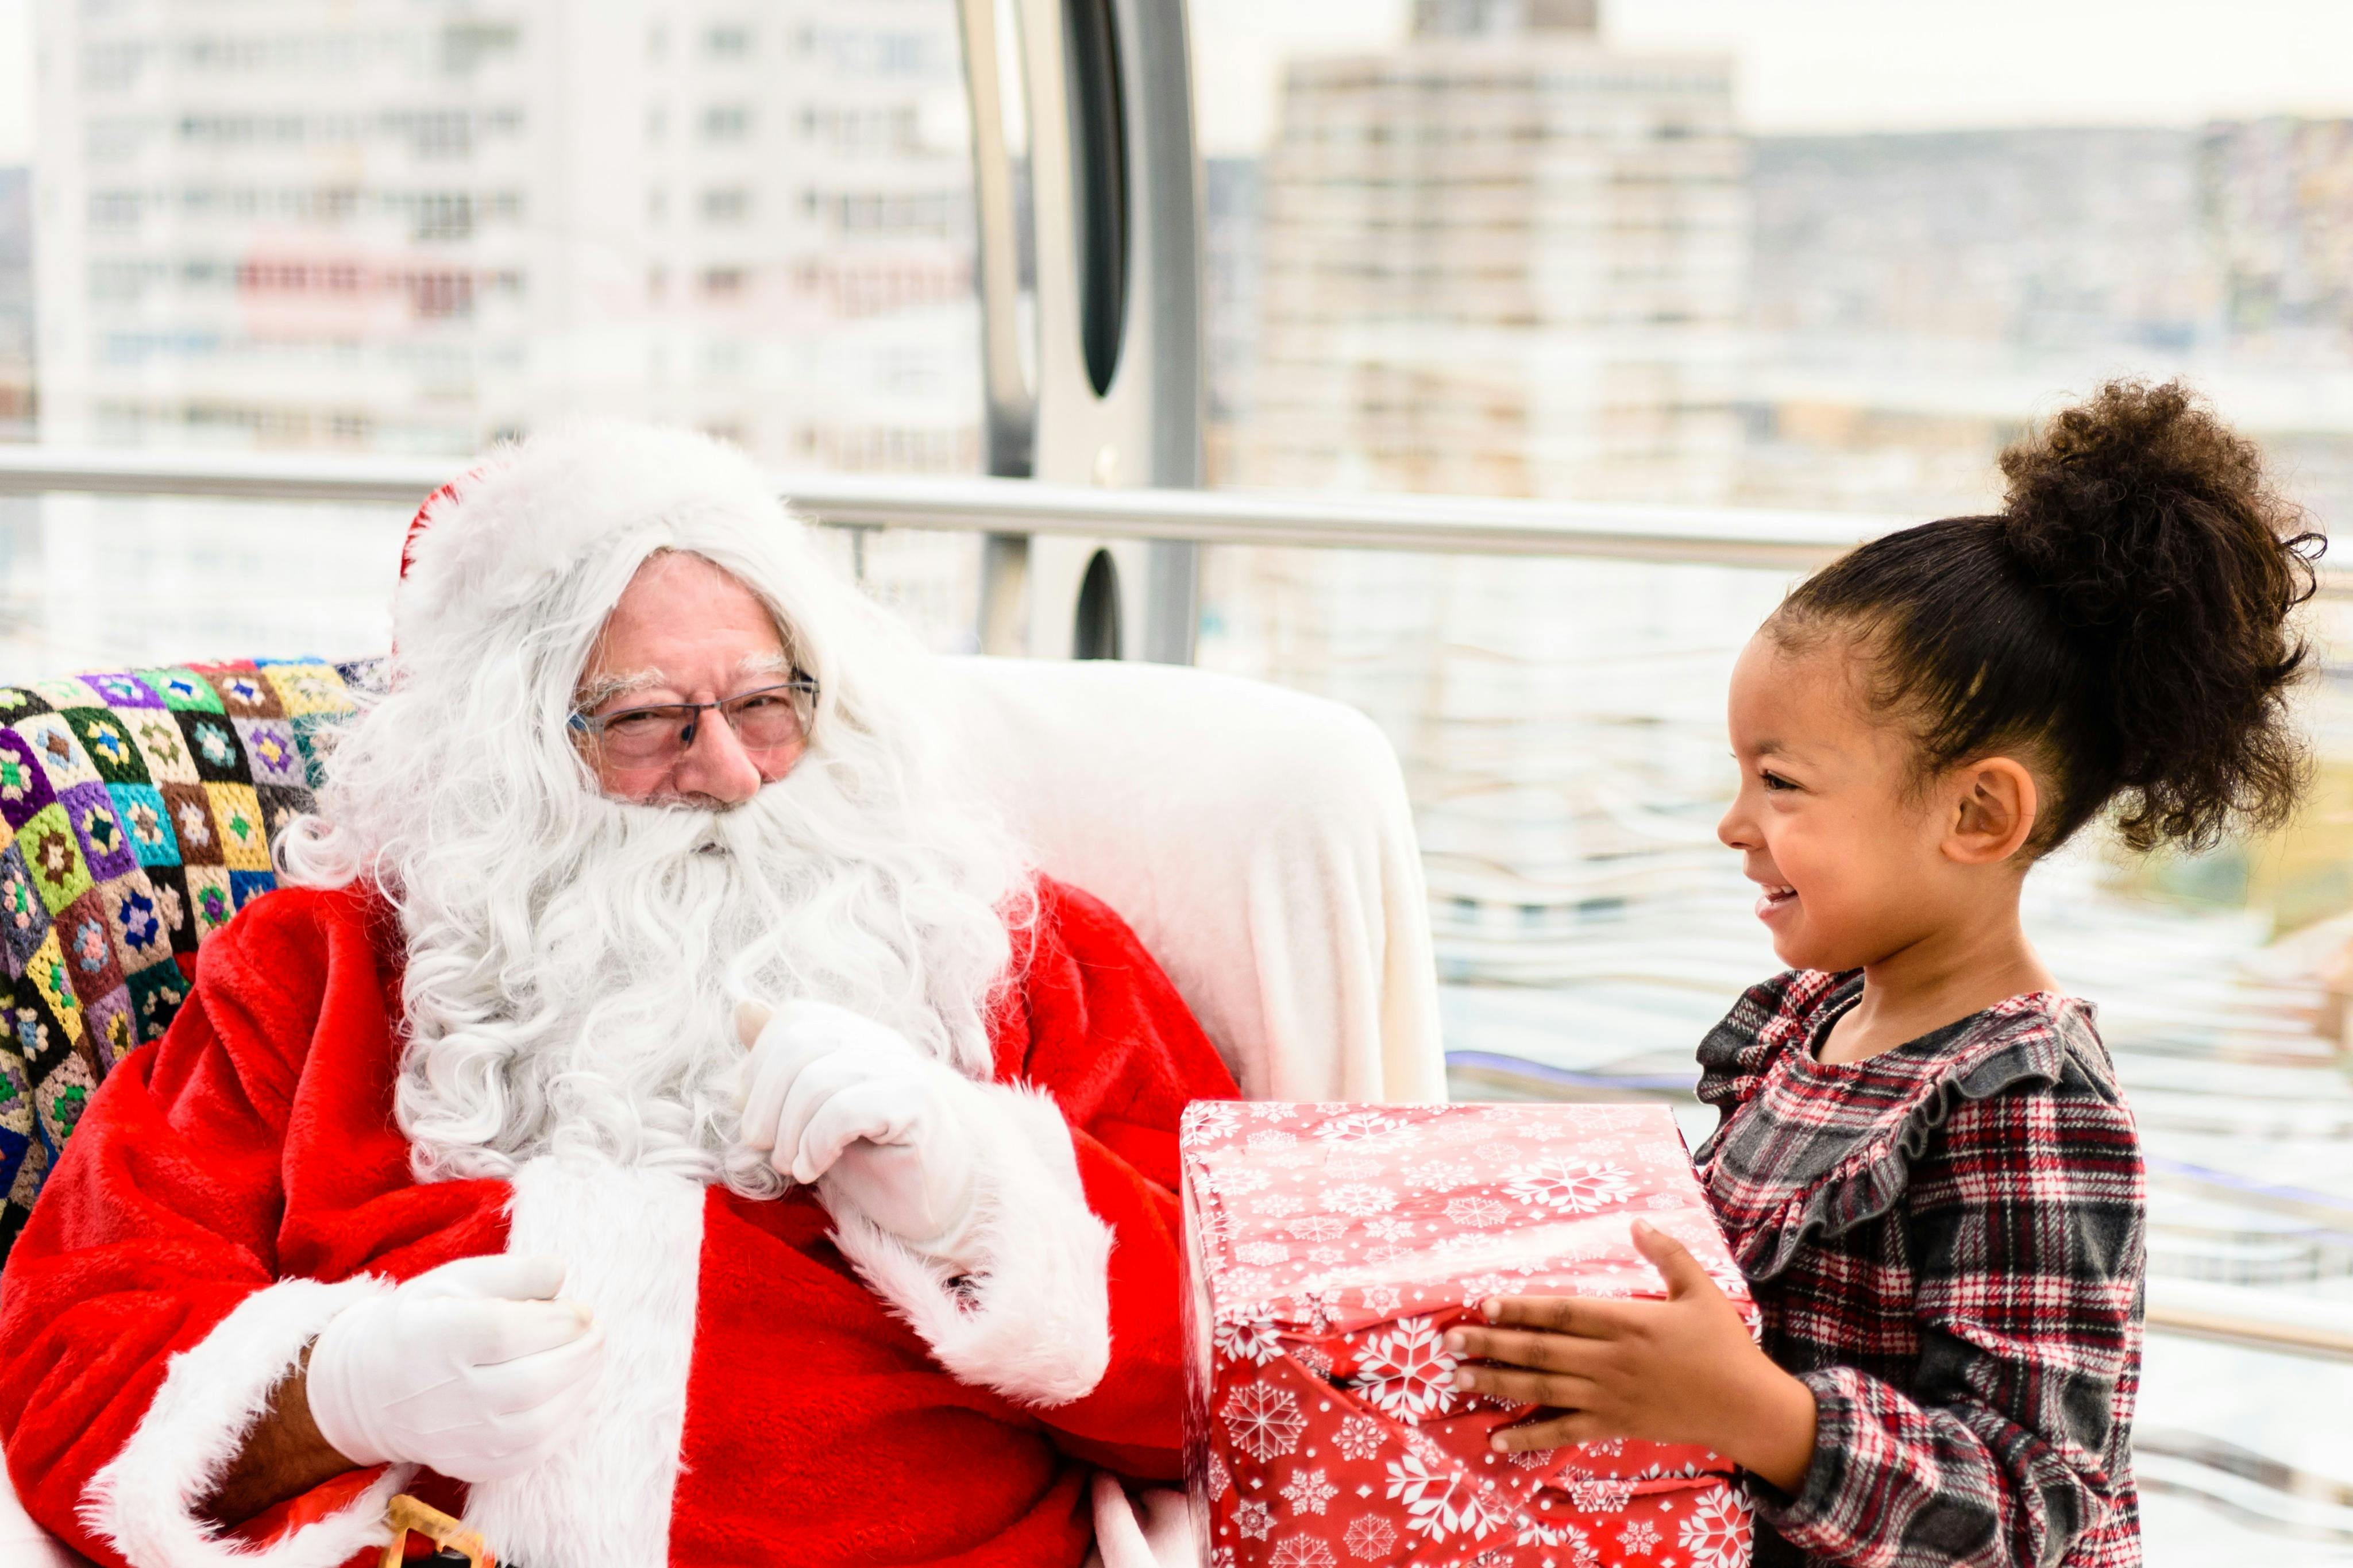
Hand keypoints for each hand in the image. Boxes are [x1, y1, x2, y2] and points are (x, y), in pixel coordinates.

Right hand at [304, 1253, 604, 1482]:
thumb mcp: (457, 1280)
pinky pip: (532, 1451)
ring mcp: (456, 1437)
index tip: (581, 1310)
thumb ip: (512, 1273)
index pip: (509, 1332)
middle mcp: (443, 1394)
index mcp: (436, 1338)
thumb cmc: (425, 1321)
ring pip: (537, 1422)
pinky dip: (565, 1421)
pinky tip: (575, 1392)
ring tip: (590, 1358)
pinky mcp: (470, 1465)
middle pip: (531, 1382)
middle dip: (580, 1354)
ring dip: (580, 1387)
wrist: (372, 1389)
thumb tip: (561, 1271)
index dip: (558, 1320)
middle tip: (596, 1332)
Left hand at [735, 999, 982, 1249]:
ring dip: (788, 1134)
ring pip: (816, 1081)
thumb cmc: (867, 1157)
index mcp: (854, 1034)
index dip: (759, 1068)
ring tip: (793, 1165)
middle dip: (764, 1105)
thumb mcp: (807, 1111)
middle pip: (798, 1046)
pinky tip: (814, 1168)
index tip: (759, 1117)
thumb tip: (743, 1008)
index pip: (792, 1019)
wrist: (930, 1203)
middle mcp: (879, 1042)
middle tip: (763, 1148)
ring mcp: (900, 1069)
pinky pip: (844, 1111)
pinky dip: (815, 1145)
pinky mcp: (914, 1104)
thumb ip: (777, 1065)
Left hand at [1444, 1221, 1817, 1491]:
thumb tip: (1637, 1222)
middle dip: (1492, 1344)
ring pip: (1542, 1388)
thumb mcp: (1698, 1290)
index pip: (1562, 1312)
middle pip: (1540, 1350)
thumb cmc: (1722, 1345)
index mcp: (1627, 1322)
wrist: (1745, 1407)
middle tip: (1449, 1341)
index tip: (1484, 1304)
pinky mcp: (1614, 1426)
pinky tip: (1497, 1439)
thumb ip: (1666, 1254)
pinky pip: (1564, 1432)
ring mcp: (1609, 1397)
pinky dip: (1529, 1438)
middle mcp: (1610, 1360)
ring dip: (1497, 1382)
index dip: (1521, 1308)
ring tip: (1458, 1377)